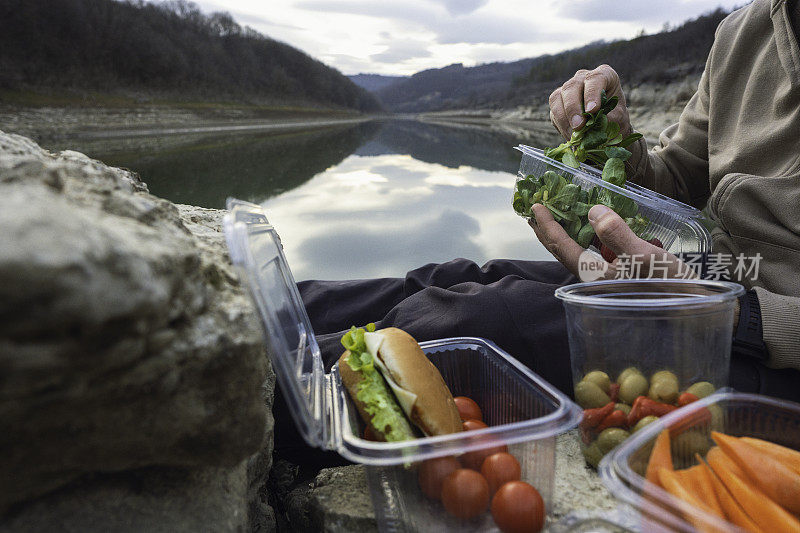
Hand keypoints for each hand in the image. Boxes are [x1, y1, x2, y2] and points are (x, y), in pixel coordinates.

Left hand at [529, 203, 693, 280]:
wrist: (697, 308)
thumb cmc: (671, 285)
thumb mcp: (646, 255)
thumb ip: (617, 234)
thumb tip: (592, 211)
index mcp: (597, 276)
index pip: (563, 249)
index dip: (548, 228)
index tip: (535, 208)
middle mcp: (597, 279)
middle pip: (565, 253)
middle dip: (549, 232)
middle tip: (536, 212)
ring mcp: (609, 277)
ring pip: (579, 253)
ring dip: (566, 234)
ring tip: (558, 215)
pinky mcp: (622, 274)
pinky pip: (596, 253)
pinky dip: (588, 237)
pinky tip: (592, 227)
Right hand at [549, 64, 631, 139]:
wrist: (606, 127)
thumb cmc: (615, 118)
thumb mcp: (619, 119)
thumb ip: (610, 119)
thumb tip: (594, 123)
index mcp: (604, 75)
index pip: (595, 78)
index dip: (592, 94)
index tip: (592, 111)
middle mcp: (583, 78)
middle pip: (571, 86)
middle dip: (573, 108)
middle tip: (578, 126)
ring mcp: (568, 89)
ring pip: (558, 97)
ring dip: (564, 118)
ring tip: (573, 135)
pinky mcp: (557, 102)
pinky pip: (553, 111)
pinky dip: (561, 125)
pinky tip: (570, 135)